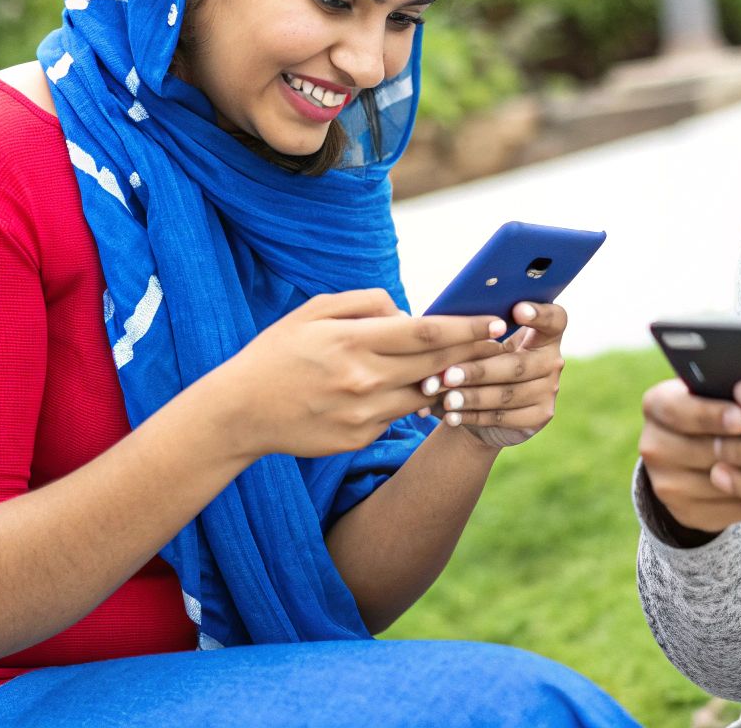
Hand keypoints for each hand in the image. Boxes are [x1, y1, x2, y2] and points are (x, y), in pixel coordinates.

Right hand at [193, 288, 509, 460]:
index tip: (494, 322)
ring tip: (462, 368)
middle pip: (437, 364)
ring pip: (424, 395)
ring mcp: (363, 413)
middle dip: (473, 353)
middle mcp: (363, 379)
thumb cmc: (277, 353)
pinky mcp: (359, 438)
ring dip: (447, 381)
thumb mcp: (313, 311)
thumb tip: (407, 311)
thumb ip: (365, 302)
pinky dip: (407, 402)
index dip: (467, 327)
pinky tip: (408, 391)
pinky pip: (397, 416)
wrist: (241, 411)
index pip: (427, 332)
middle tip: (499, 343)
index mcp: (353, 340)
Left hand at [421, 301, 566, 447]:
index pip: (555, 319)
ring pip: (507, 395)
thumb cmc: (482, 362)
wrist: (488, 407)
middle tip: (448, 375)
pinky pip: (503, 417)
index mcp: (543, 335)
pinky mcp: (538, 417)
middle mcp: (552, 362)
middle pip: (518, 365)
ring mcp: (548, 391)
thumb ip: (476, 337)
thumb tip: (445, 331)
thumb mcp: (482, 345)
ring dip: (473, 398)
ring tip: (446, 399)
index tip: (517, 309)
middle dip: (479, 371)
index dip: (540, 314)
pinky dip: (474, 416)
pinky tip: (452, 415)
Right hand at [638, 377, 740, 537]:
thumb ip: (731, 391)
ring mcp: (666, 484)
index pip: (677, 409)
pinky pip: (730, 510)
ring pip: (720, 484)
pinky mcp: (686, 513)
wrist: (689, 453)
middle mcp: (653, 446)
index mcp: (657, 405)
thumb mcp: (713, 392)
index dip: (710, 414)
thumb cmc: (715, 410)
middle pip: (701, 451)